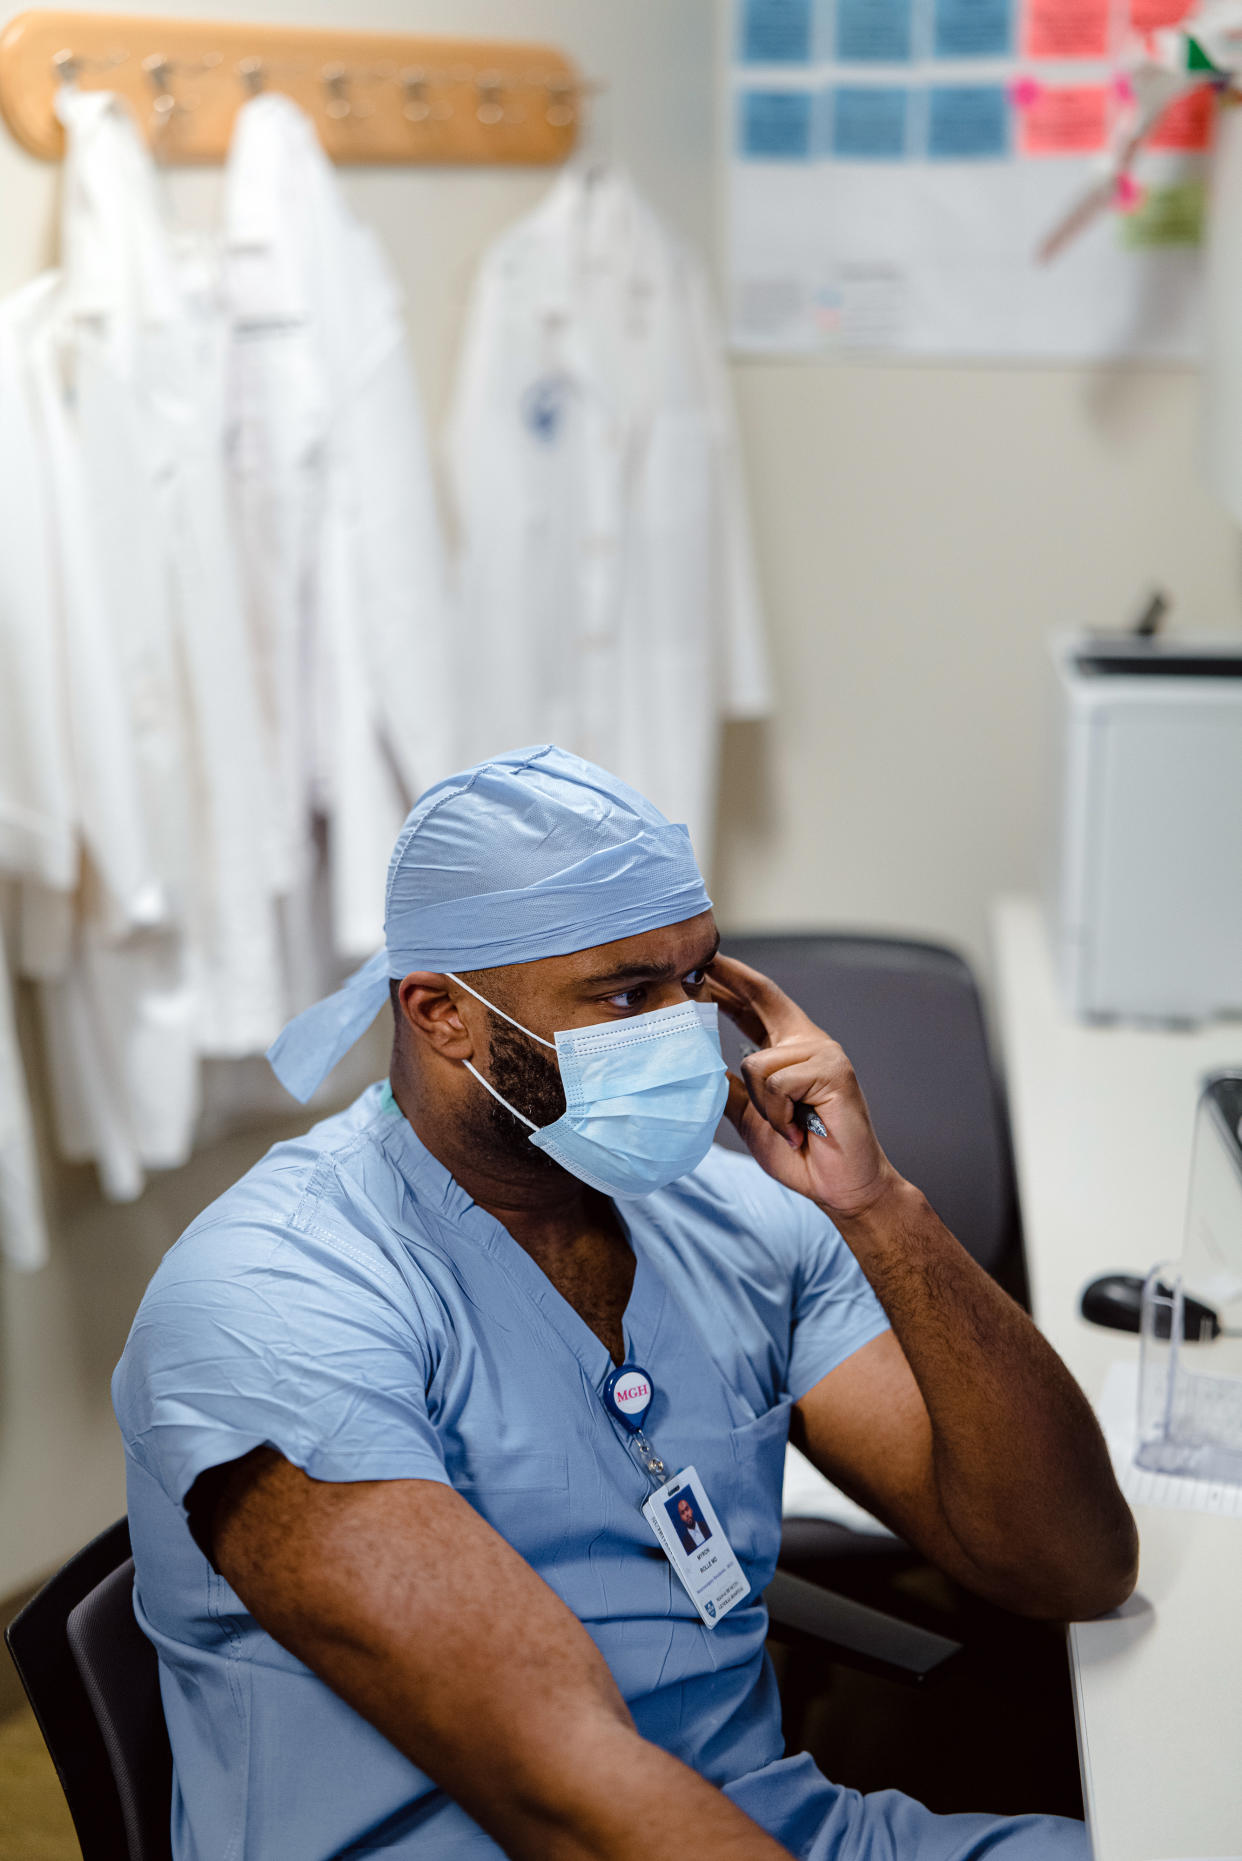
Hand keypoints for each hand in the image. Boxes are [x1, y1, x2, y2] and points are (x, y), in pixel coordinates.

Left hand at [706, 954, 898, 1219]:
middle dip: (729, 980)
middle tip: (698, 965)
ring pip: (756, 1062)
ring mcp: (824, 1053)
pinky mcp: (833, 1071)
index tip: (703, 961)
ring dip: (763, 1107)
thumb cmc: (799, 1153)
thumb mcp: (751, 1116)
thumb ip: (730, 1087)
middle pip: (763, 997)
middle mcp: (808, 1042)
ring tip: (788, 1128)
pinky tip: (798, 1130)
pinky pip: (778, 1082)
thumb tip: (697, 1063)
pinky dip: (778, 1114)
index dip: (730, 982)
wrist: (837, 1187)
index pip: (756, 1005)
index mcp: (789, 1050)